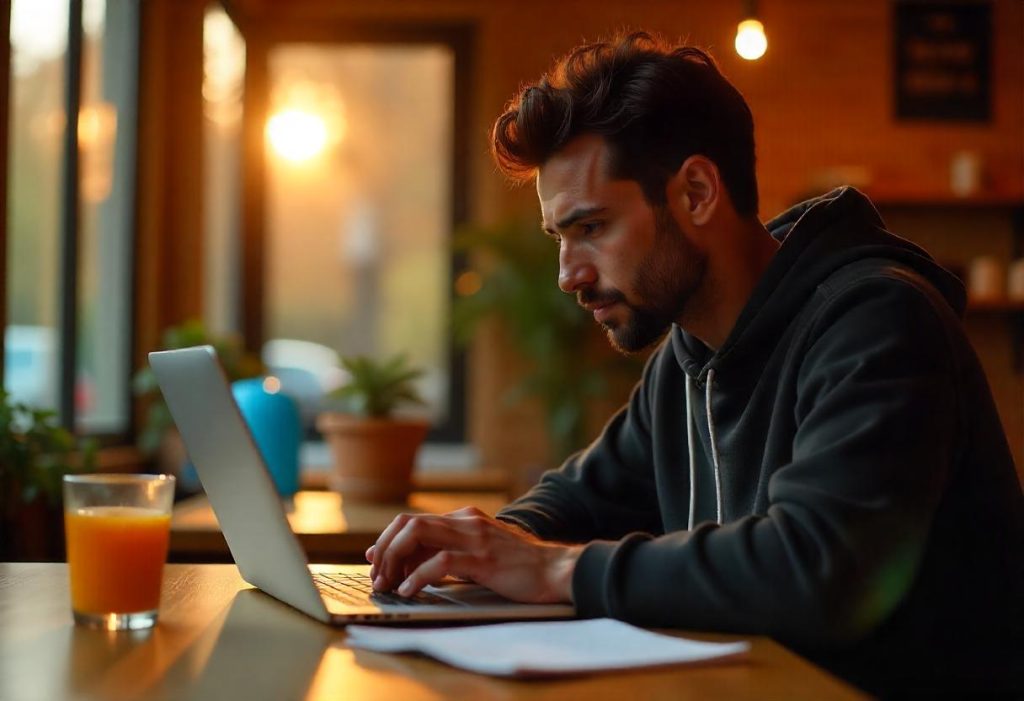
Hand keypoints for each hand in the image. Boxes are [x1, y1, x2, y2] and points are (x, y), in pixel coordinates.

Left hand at [365, 506, 581, 603]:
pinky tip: (409, 590)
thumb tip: (413, 563)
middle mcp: (466, 521)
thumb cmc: (519, 566)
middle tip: (377, 575)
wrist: (557, 569)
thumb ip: (451, 551)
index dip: (388, 539)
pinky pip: (440, 562)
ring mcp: (475, 538)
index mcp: (465, 518)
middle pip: (408, 524)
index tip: (375, 559)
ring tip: (387, 584)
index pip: (413, 521)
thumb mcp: (481, 551)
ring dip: (394, 560)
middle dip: (385, 549)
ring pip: (418, 535)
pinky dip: (418, 576)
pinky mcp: (483, 559)